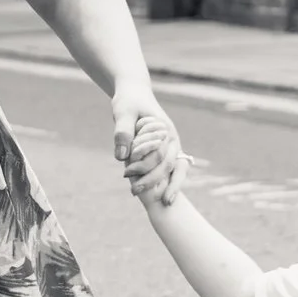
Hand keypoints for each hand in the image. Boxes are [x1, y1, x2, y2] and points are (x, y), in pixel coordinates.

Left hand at [111, 85, 188, 204]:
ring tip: (161, 203)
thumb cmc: (129, 101)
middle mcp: (172, 139)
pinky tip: (160, 195)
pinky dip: (168, 181)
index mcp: (164, 129)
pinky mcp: (167, 150)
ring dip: (167, 185)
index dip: (146, 169)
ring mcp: (172, 145)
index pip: (160, 155)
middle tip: (134, 193)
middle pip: (169, 165)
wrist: (135, 93)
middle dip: (155, 182)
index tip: (131, 180)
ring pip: (175, 169)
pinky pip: (171, 169)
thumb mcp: (123, 112)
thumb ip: (123, 132)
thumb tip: (122, 157)